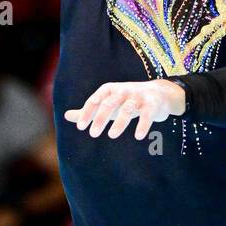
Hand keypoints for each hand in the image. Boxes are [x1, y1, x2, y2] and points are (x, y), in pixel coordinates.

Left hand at [65, 79, 185, 139]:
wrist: (159, 94)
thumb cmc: (127, 100)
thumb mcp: (108, 103)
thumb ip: (89, 109)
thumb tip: (66, 116)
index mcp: (110, 90)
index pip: (96, 99)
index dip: (88, 112)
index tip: (80, 126)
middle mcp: (123, 90)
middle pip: (110, 103)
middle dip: (101, 117)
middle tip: (92, 134)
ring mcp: (138, 96)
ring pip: (127, 109)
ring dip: (120, 122)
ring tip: (111, 135)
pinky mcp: (152, 104)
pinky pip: (147, 114)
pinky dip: (143, 124)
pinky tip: (138, 136)